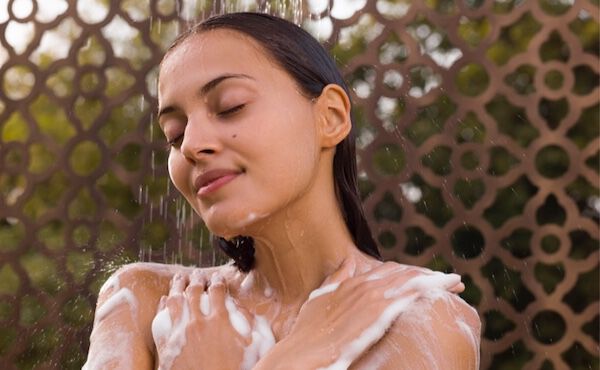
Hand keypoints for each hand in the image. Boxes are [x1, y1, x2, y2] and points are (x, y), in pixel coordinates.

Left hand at [152, 270, 271, 369]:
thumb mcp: (255, 348)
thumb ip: (254, 325)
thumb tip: (245, 310)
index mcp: (220, 321)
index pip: (217, 291)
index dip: (218, 282)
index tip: (217, 279)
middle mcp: (198, 323)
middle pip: (194, 291)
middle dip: (196, 280)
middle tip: (197, 275)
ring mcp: (179, 334)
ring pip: (174, 301)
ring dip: (177, 287)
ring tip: (179, 279)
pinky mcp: (166, 347)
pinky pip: (161, 320)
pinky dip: (163, 307)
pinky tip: (165, 301)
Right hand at [271, 260, 463, 368]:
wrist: (298, 356)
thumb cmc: (305, 335)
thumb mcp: (318, 302)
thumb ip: (335, 281)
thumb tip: (349, 262)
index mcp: (350, 284)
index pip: (387, 272)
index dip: (411, 274)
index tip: (431, 279)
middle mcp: (361, 287)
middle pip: (403, 275)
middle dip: (428, 277)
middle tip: (452, 280)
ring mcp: (368, 299)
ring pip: (409, 282)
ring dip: (434, 280)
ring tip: (455, 283)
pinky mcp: (375, 314)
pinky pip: (407, 295)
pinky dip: (427, 288)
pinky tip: (442, 288)